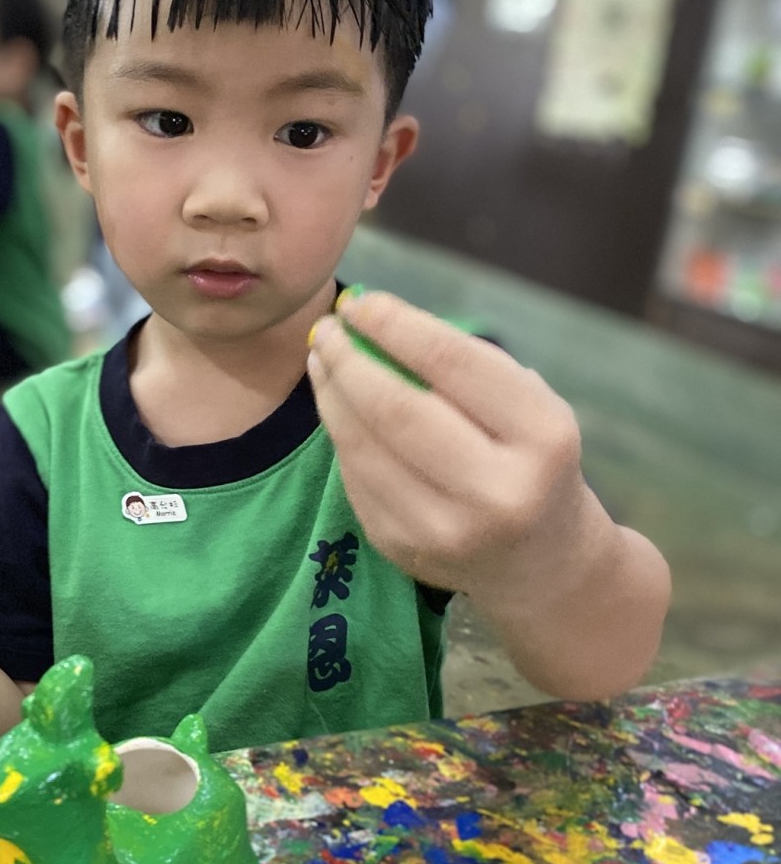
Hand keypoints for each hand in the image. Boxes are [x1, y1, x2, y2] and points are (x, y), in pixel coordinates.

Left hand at [308, 291, 591, 609]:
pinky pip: (355, 477)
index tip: (360, 302)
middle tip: (326, 328)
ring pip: (363, 446)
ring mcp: (445, 529)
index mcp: (541, 438)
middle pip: (396, 409)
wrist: (542, 561)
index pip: (452, 363)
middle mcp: (497, 491)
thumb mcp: (530, 406)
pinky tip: (334, 404)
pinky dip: (339, 432)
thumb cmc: (530, 459)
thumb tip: (370, 317)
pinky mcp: (404, 549)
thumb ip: (464, 365)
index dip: (395, 326)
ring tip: (322, 358)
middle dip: (349, 358)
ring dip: (331, 393)